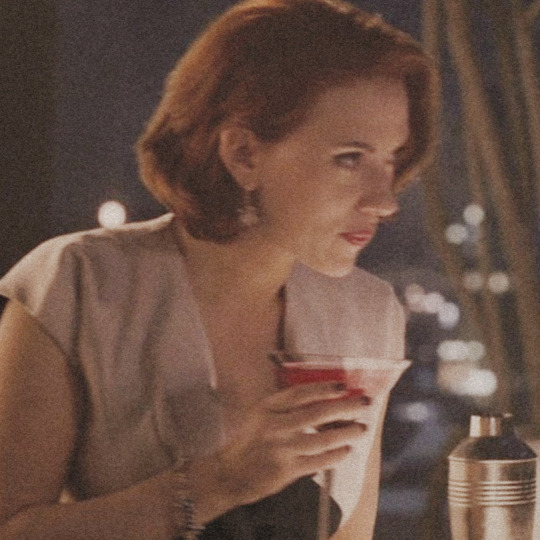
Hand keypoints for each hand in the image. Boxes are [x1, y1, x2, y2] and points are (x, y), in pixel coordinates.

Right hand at [214, 382, 371, 506]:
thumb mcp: (260, 414)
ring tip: (361, 428)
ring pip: (321, 439)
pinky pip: (318, 462)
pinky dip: (335, 456)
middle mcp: (274, 426)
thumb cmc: (250, 440)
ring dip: (345, 433)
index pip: (299, 393)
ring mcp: (281, 449)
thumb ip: (285, 406)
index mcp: (267, 407)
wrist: (229, 473)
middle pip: (316, 413)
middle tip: (364, 403)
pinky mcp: (286, 471)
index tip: (343, 385)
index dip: (323, 388)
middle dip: (344, 407)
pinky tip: (346, 450)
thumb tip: (323, 397)